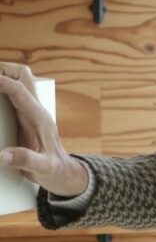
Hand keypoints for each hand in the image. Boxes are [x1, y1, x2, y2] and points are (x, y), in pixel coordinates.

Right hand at [0, 62, 88, 196]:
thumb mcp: (42, 168)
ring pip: (18, 79)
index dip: (0, 80)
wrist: (64, 173)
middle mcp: (35, 108)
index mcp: (39, 117)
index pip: (19, 89)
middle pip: (22, 74)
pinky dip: (0, 87)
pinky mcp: (24, 115)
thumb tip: (2, 156)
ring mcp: (30, 110)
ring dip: (1, 74)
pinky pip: (12, 93)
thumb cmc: (55, 170)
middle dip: (1, 68)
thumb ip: (25, 160)